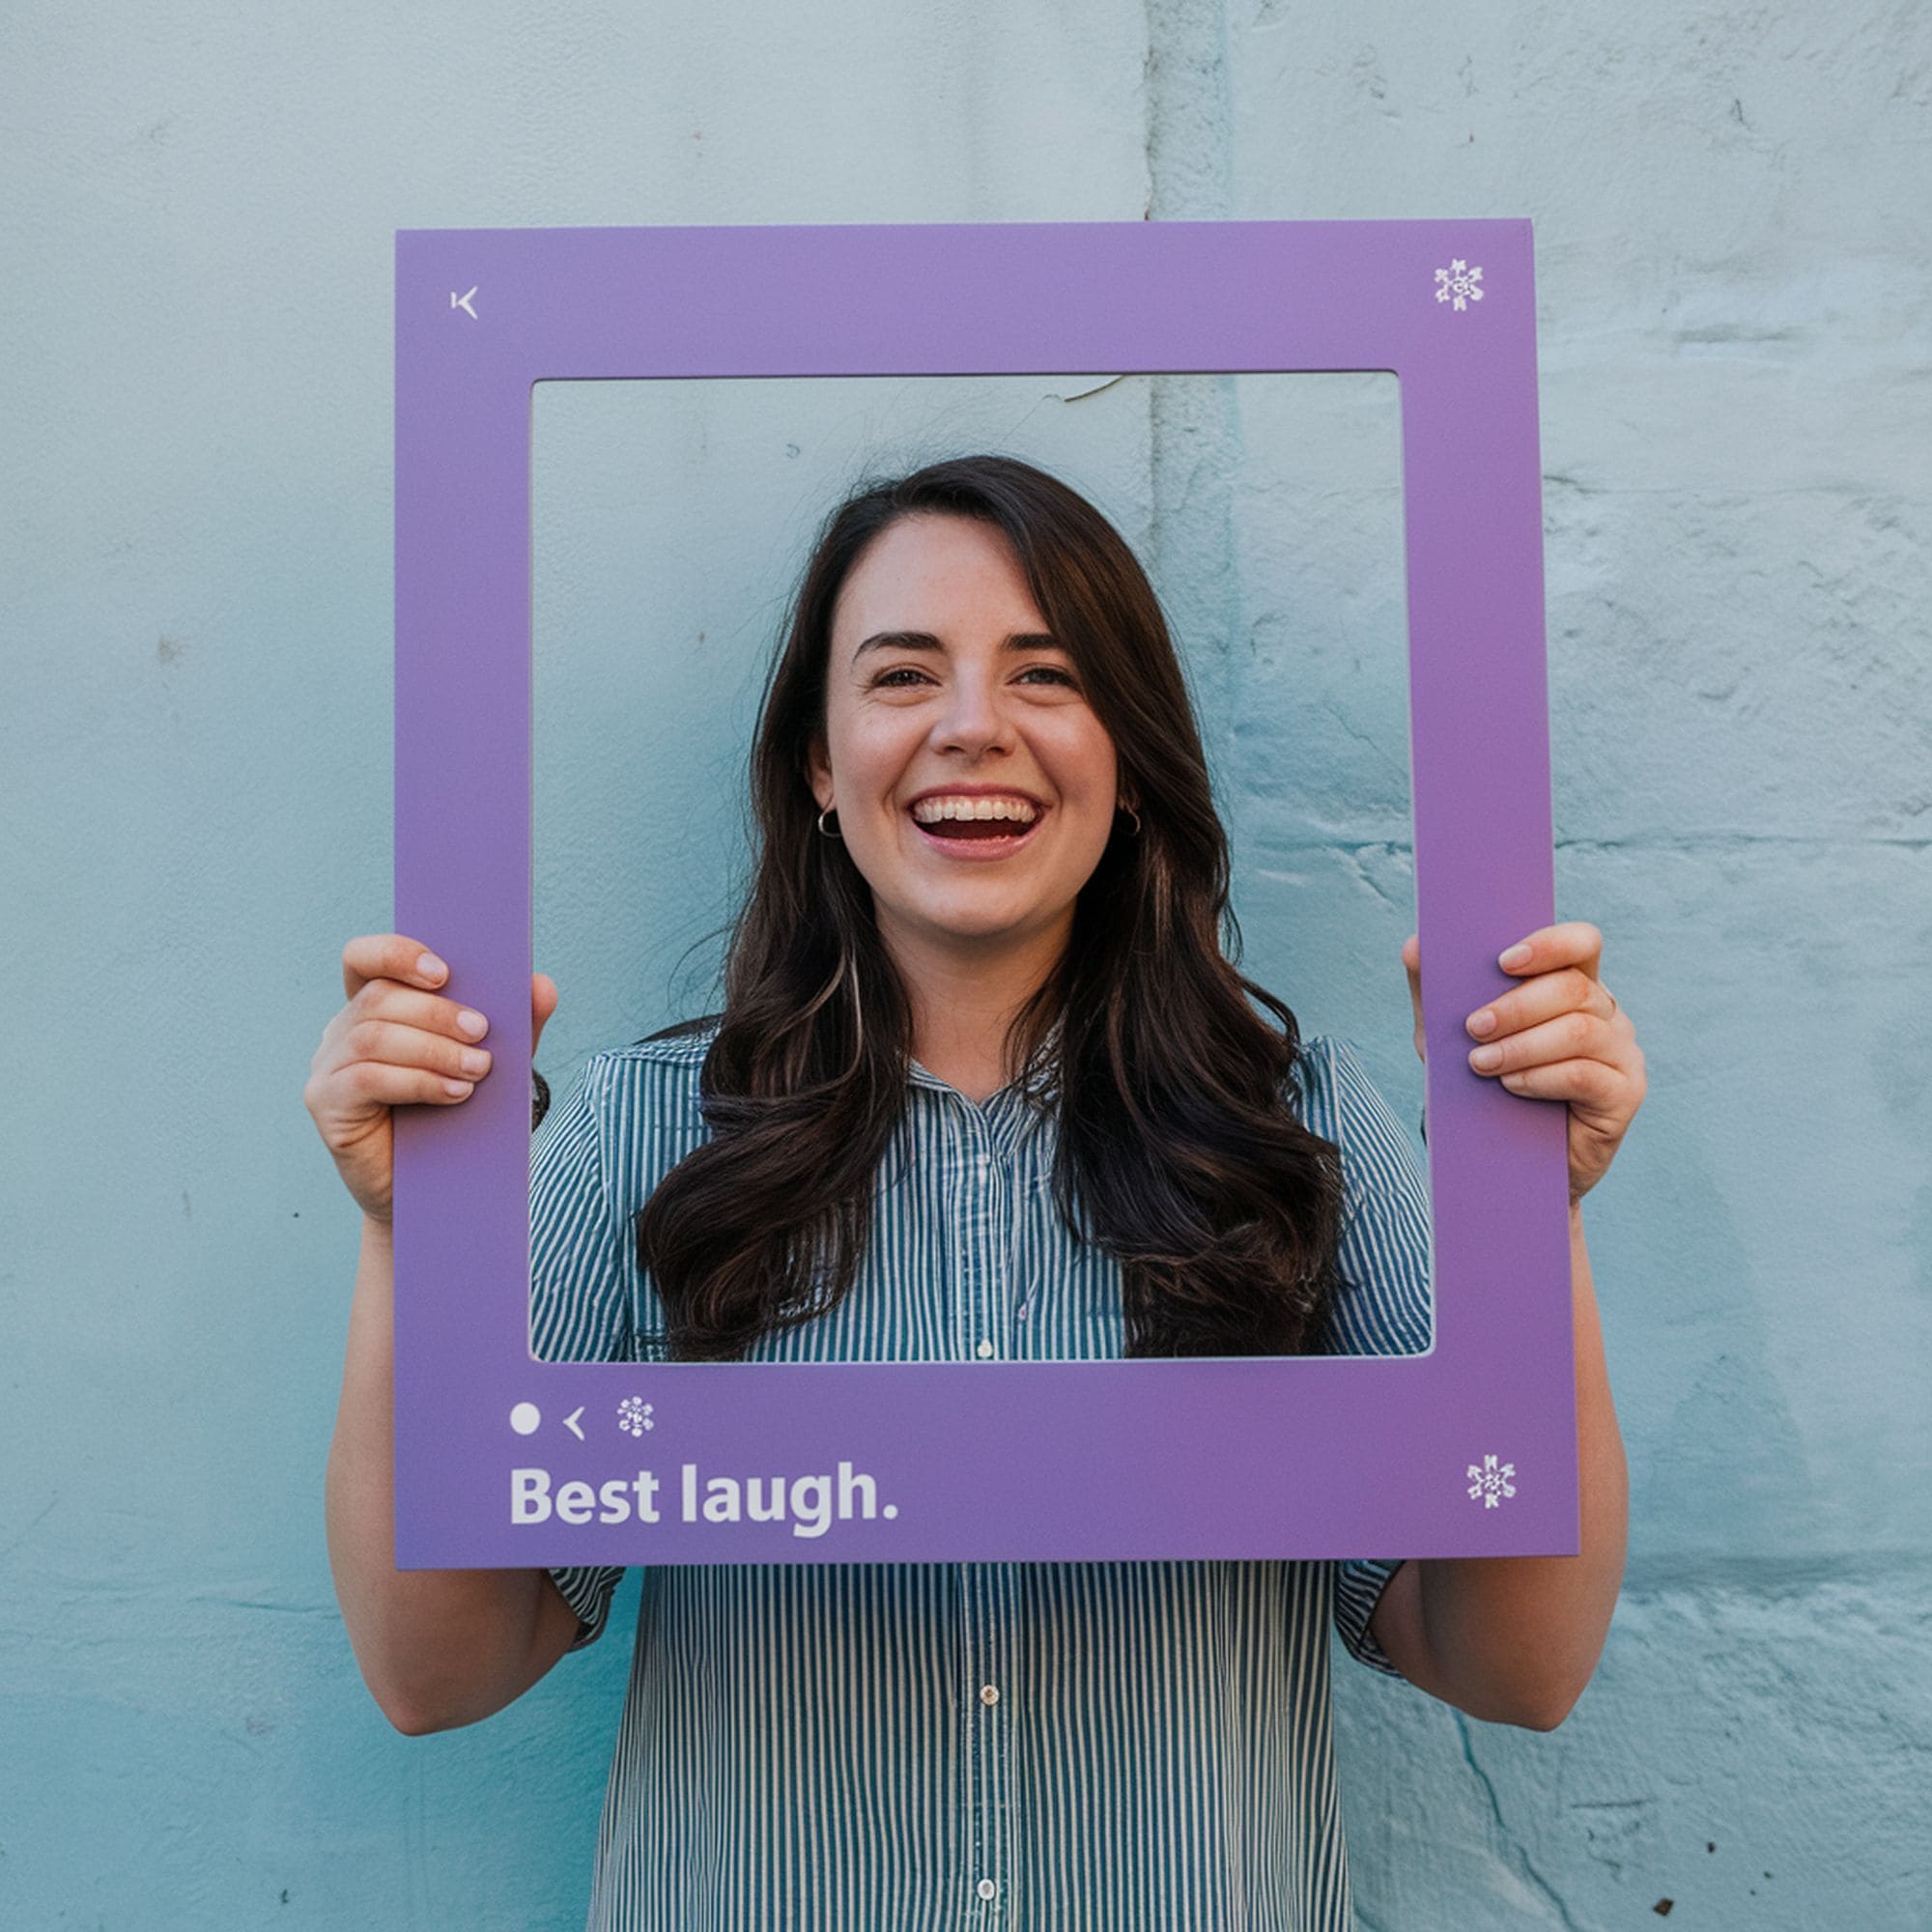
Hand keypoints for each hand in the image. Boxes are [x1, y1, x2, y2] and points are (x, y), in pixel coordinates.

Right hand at [304, 933, 559, 1224]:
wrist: (436, 1190)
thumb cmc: (458, 1116)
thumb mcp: (495, 1064)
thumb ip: (517, 1024)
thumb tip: (542, 985)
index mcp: (375, 1007)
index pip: (365, 959)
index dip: (396, 953)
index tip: (445, 971)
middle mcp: (342, 1030)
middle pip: (379, 998)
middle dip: (437, 1012)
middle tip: (483, 1032)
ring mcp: (327, 1066)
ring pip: (373, 1037)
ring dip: (434, 1049)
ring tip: (479, 1068)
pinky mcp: (326, 1103)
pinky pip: (366, 1078)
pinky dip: (417, 1081)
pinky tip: (454, 1093)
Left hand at [1402, 922, 1644, 1206]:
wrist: (1508, 1163)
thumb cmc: (1485, 1089)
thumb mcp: (1450, 1040)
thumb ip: (1435, 993)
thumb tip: (1414, 946)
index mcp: (1572, 985)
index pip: (1581, 943)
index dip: (1549, 944)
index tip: (1503, 961)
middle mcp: (1605, 1013)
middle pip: (1573, 987)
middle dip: (1516, 1006)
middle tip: (1473, 1028)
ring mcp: (1622, 1052)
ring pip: (1578, 1030)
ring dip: (1522, 1045)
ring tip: (1481, 1064)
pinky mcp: (1625, 1093)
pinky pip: (1585, 1074)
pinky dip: (1540, 1077)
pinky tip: (1511, 1085)